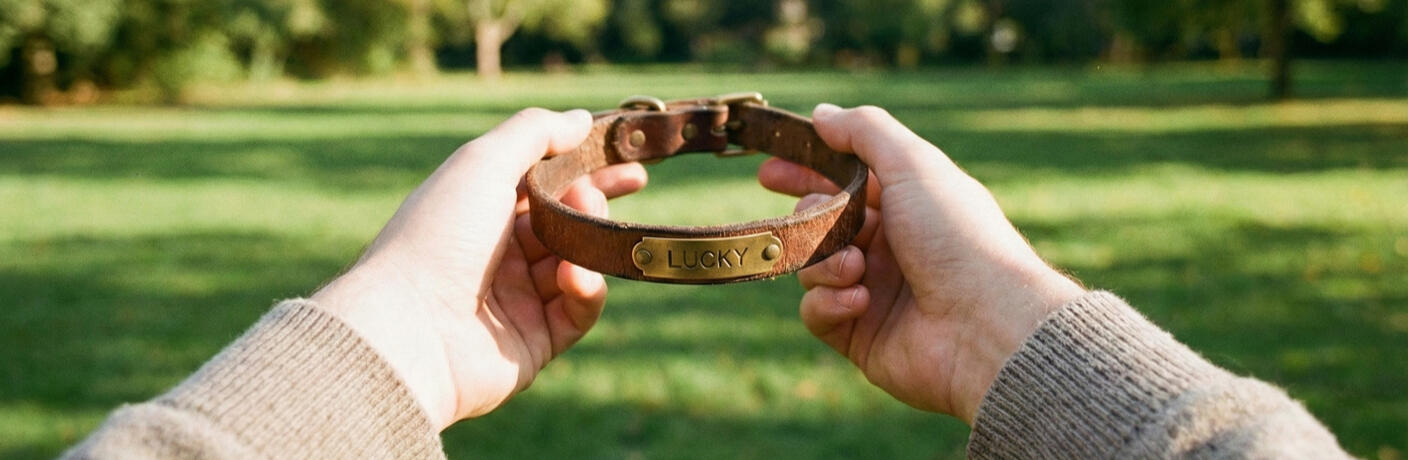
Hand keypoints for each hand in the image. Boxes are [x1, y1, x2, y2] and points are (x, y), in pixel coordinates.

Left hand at [311, 109, 645, 428]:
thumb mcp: (482, 164)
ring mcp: (518, 298)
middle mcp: (497, 252)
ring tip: (586, 220)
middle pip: (565, 220)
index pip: (543, 180)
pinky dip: (586, 289)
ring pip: (578, 261)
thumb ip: (534, 133)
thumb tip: (579, 120)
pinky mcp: (535, 340)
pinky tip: (574, 276)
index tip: (627, 152)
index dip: (584, 164)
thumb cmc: (438, 236)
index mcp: (479, 209)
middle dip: (597, 198)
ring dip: (588, 239)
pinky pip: (578, 310)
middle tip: (634, 181)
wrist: (409, 329)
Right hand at [758, 104, 1083, 423]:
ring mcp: (873, 291)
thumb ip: (865, 132)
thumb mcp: (914, 166)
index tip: (768, 168)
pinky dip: (829, 301)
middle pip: (820, 223)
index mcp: (906, 205)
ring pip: (813, 266)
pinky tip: (859, 300)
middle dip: (806, 218)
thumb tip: (822, 114)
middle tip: (800, 220)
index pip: (843, 180)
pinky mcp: (860, 335)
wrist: (985, 324)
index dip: (805, 171)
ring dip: (825, 262)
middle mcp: (889, 247)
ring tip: (855, 267)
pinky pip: (817, 312)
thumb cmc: (958, 237)